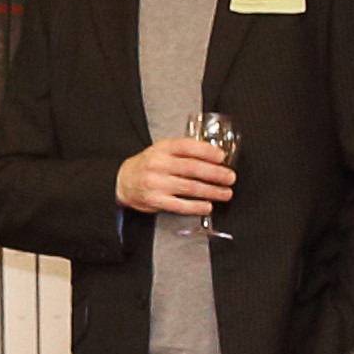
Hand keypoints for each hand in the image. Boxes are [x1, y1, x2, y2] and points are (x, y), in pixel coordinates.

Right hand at [114, 134, 239, 219]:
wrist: (124, 180)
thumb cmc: (149, 165)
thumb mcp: (163, 150)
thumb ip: (184, 151)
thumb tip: (214, 156)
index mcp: (163, 149)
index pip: (187, 147)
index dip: (207, 152)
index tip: (222, 157)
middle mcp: (159, 165)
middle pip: (192, 168)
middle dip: (215, 174)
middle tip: (230, 177)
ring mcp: (156, 183)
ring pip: (190, 188)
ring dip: (211, 191)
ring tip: (225, 193)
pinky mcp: (155, 200)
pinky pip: (180, 205)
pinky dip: (196, 207)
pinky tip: (208, 206)